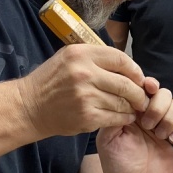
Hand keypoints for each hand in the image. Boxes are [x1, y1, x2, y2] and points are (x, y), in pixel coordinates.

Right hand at [16, 44, 149, 137]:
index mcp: (81, 54)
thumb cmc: (51, 81)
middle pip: (126, 83)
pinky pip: (115, 117)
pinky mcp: (87, 116)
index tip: (139, 77)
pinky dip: (124, 118)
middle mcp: (84, 73)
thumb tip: (127, 66)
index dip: (135, 70)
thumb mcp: (68, 57)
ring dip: (132, 107)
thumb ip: (95, 58)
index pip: (120, 59)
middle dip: (138, 92)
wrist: (30, 106)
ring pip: (123, 102)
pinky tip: (125, 117)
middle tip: (142, 97)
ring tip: (134, 107)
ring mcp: (86, 96)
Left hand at [96, 86, 172, 172]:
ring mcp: (170, 125)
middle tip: (148, 126)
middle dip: (158, 106)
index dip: (148, 84)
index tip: (148, 87)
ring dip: (171, 117)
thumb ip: (113, 117)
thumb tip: (124, 97)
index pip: (144, 89)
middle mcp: (153, 115)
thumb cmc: (121, 167)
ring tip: (161, 136)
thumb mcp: (107, 141)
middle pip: (164, 93)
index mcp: (134, 112)